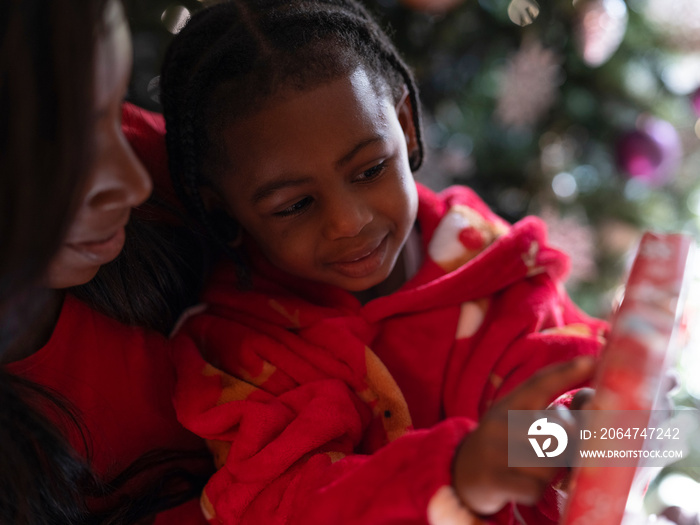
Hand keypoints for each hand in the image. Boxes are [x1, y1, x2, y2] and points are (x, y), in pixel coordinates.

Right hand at [452, 357, 595, 515]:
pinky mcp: (492, 479)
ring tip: (533, 469)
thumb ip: (555, 413)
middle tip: (558, 453)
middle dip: (569, 446)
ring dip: (550, 473)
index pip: (539, 383)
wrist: (461, 473)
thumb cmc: (504, 445)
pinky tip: (522, 484)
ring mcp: (494, 451)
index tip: (592, 361)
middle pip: (559, 431)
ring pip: (550, 464)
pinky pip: (534, 489)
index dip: (566, 372)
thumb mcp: (520, 421)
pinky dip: (534, 491)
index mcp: (509, 404)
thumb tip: (592, 399)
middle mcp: (500, 422)